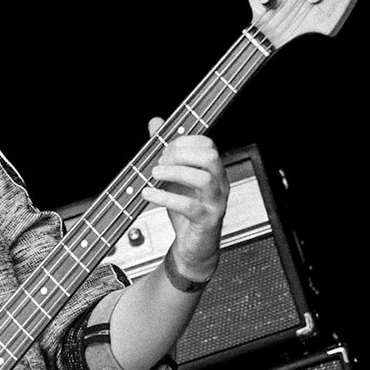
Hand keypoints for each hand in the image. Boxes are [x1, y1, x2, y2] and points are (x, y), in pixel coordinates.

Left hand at [142, 117, 226, 282]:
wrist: (193, 247)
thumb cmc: (186, 211)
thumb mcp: (174, 177)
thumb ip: (166, 150)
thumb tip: (156, 123)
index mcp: (214, 170)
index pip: (208, 144)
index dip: (183, 142)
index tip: (163, 149)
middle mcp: (220, 184)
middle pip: (210, 156)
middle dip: (181, 154)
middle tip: (159, 162)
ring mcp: (216, 203)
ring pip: (203, 178)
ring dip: (174, 172)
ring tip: (155, 175)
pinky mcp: (207, 221)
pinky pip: (189, 206)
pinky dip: (166, 197)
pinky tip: (150, 194)